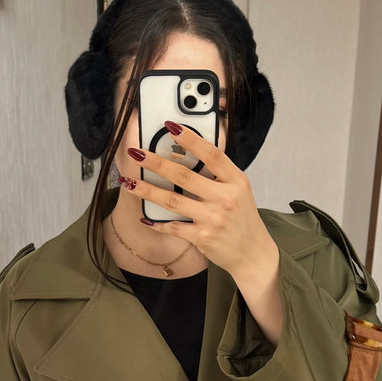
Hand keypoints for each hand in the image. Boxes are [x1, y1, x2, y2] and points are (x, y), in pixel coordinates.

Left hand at [121, 121, 277, 279]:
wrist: (252, 252)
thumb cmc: (243, 218)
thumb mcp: (239, 191)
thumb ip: (217, 175)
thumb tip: (178, 157)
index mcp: (236, 181)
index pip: (212, 155)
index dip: (190, 139)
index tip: (171, 127)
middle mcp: (225, 198)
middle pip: (184, 176)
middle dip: (156, 163)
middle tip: (137, 154)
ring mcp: (213, 219)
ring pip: (173, 201)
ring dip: (147, 191)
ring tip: (129, 182)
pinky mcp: (203, 237)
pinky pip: (173, 227)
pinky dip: (156, 222)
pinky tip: (144, 217)